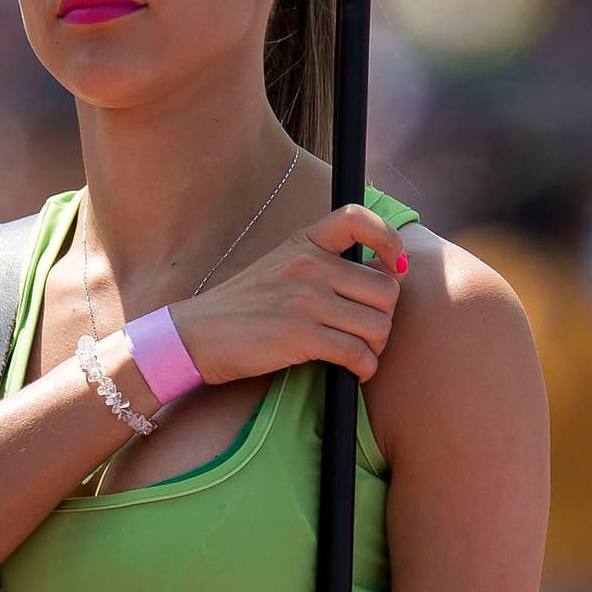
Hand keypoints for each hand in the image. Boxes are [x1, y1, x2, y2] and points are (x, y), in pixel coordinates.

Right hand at [169, 204, 407, 388]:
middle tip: (368, 333)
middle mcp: (310, 266)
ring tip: (360, 355)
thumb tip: (379, 279)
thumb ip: (321, 265)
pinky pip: (357, 354)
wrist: (196, 335)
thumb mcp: (279, 268)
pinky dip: (363, 369)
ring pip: (377, 325)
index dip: (389, 241)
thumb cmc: (241, 308)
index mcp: (305, 243)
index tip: (395, 266)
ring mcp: (306, 301)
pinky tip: (353, 372)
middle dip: (384, 318)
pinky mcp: (301, 336)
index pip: (359, 218)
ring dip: (376, 348)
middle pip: (385, 290)